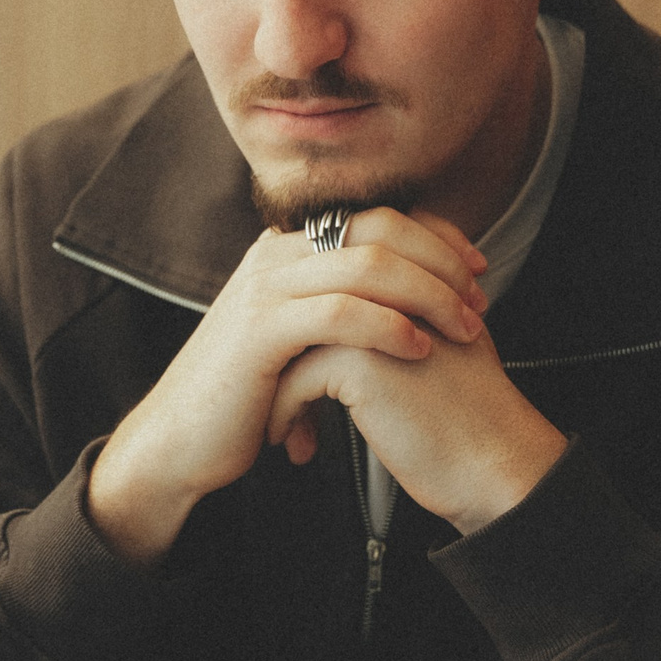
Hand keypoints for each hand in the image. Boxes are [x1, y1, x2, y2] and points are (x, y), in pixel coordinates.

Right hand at [86, 205, 488, 563]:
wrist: (180, 443)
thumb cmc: (247, 397)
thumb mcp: (297, 337)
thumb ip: (338, 307)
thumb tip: (408, 298)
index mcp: (289, 249)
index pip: (378, 216)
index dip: (437, 237)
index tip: (478, 270)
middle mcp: (275, 254)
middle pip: (380, 228)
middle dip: (442, 262)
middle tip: (479, 301)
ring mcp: (265, 288)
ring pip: (368, 264)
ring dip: (429, 294)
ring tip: (463, 329)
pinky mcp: (261, 330)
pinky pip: (341, 312)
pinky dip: (389, 326)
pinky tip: (419, 350)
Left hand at [265, 217, 567, 533]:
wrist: (497, 464)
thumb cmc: (475, 421)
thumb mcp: (455, 346)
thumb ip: (417, 316)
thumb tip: (368, 320)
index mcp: (420, 281)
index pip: (341, 283)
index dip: (315, 325)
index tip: (302, 365)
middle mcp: (394, 291)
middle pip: (311, 306)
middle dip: (286, 350)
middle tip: (279, 388)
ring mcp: (375, 320)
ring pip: (296, 340)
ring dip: (279, 384)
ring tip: (284, 421)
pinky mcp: (359, 360)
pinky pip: (296, 377)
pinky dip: (287, 413)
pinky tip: (296, 443)